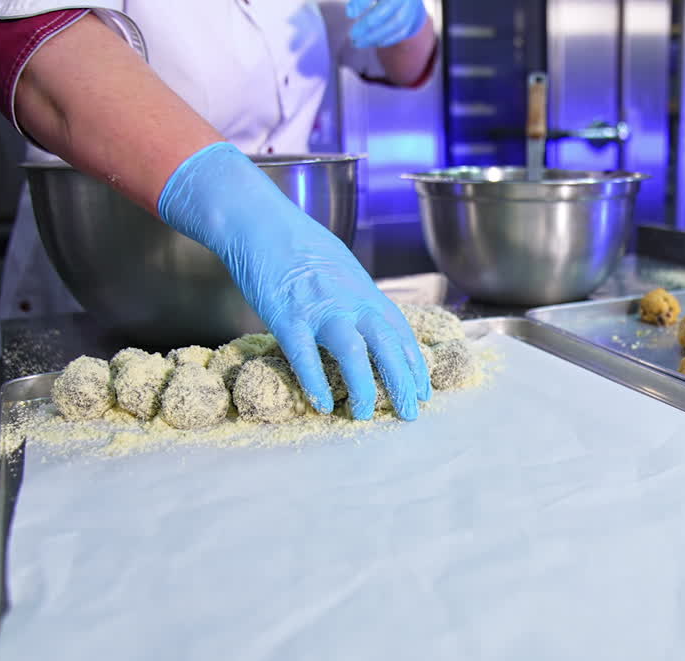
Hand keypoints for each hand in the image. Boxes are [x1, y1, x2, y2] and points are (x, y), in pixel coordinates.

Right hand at [158, 143, 430, 419]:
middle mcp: (349, 301)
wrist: (260, 222)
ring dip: (364, 387)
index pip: (399, 331)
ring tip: (366, 414)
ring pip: (352, 352)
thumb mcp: (343, 267)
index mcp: (364, 291)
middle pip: (386, 345)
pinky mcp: (286, 317)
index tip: (423, 389)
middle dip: (403, 381)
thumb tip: (371, 322)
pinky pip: (304, 355)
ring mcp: (319, 309)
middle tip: (410, 412)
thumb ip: (358, 297)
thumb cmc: (300, 242)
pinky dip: (315, 382)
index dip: (414, 363)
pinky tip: (324, 405)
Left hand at [345, 0, 428, 48]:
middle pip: (387, 9)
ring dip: (376, 36)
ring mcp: (409, 7)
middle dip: (368, 25)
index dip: (362, 3)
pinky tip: (374, 43)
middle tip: (353, 35)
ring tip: (359, 43)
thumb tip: (351, 13)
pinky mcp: (411, 19)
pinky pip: (402, 32)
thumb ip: (359, 1)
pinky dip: (387, 40)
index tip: (349, 14)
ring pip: (396, 23)